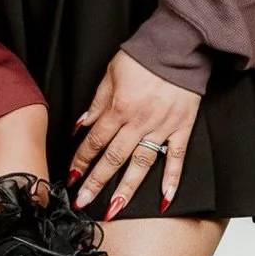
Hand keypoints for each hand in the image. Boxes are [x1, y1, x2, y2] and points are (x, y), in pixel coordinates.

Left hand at [69, 50, 198, 217]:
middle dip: (96, 182)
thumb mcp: (110, 74)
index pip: (95, 141)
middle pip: (113, 159)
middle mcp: (138, 122)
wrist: (177, 47)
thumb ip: (96, 104)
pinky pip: (176, 158)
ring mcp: (162, 128)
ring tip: (113, 209)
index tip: (72, 177)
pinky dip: (172, 180)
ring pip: (141, 164)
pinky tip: (164, 200)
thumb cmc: (142, 57)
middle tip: (82, 202)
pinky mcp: (182, 128)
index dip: (81, 160)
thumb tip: (80, 126)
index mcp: (119, 109)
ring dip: (126, 189)